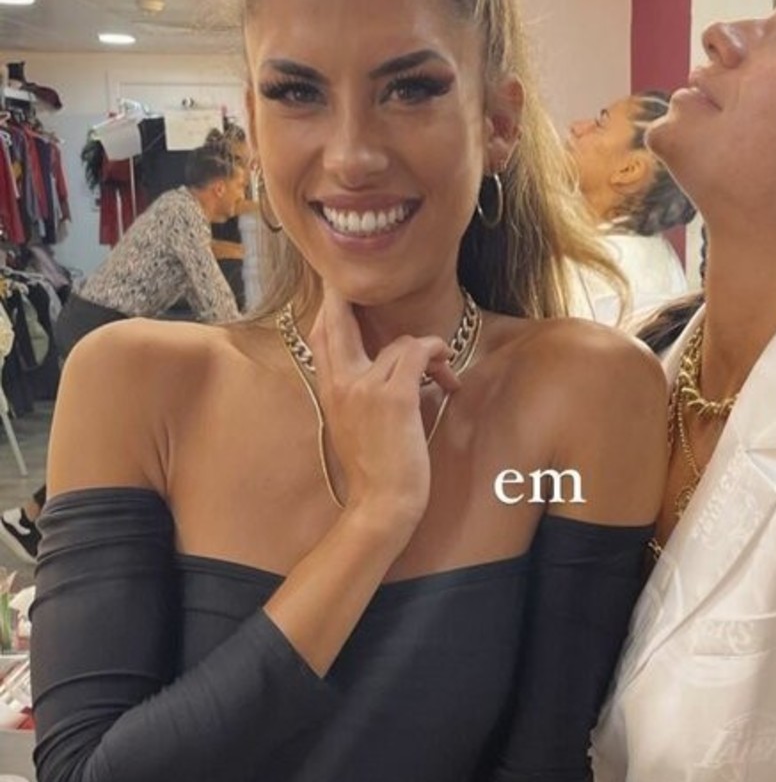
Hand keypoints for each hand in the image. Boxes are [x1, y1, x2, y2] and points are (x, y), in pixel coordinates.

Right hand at [309, 286, 459, 531]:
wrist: (381, 504)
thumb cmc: (375, 471)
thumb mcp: (353, 426)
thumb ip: (357, 394)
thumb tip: (383, 370)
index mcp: (329, 390)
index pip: (321, 334)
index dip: (330, 306)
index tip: (338, 287)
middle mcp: (340, 382)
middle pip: (337, 319)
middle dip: (346, 293)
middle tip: (352, 278)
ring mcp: (364, 386)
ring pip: (399, 342)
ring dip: (430, 353)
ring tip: (442, 377)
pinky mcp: (393, 396)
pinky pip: (419, 352)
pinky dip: (439, 358)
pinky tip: (448, 381)